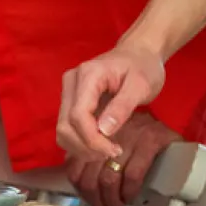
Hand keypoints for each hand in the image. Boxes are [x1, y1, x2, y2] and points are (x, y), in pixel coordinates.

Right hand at [57, 43, 166, 162]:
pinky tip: (98, 144)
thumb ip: (122, 107)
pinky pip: (66, 127)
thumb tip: (104, 131)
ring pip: (62, 129)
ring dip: (80, 147)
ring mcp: (68, 90)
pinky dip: (78, 142)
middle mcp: (72, 81)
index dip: (92, 140)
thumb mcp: (141, 86)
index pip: (78, 115)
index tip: (114, 150)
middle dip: (86, 146)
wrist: (138, 53)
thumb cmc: (143, 67)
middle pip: (66, 125)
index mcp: (88, 75)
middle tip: (112, 152)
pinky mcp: (70, 99)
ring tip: (106, 149)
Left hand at [65, 112, 177, 205]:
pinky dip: (129, 192)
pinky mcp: (151, 140)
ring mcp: (131, 134)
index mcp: (94, 130)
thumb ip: (91, 157)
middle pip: (91, 176)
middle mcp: (109, 129)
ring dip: (113, 200)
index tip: (90, 202)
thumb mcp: (109, 142)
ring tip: (118, 205)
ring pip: (109, 178)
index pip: (74, 167)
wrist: (168, 126)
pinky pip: (132, 175)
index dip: (81, 191)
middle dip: (97, 201)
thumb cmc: (138, 138)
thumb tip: (80, 186)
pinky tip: (131, 197)